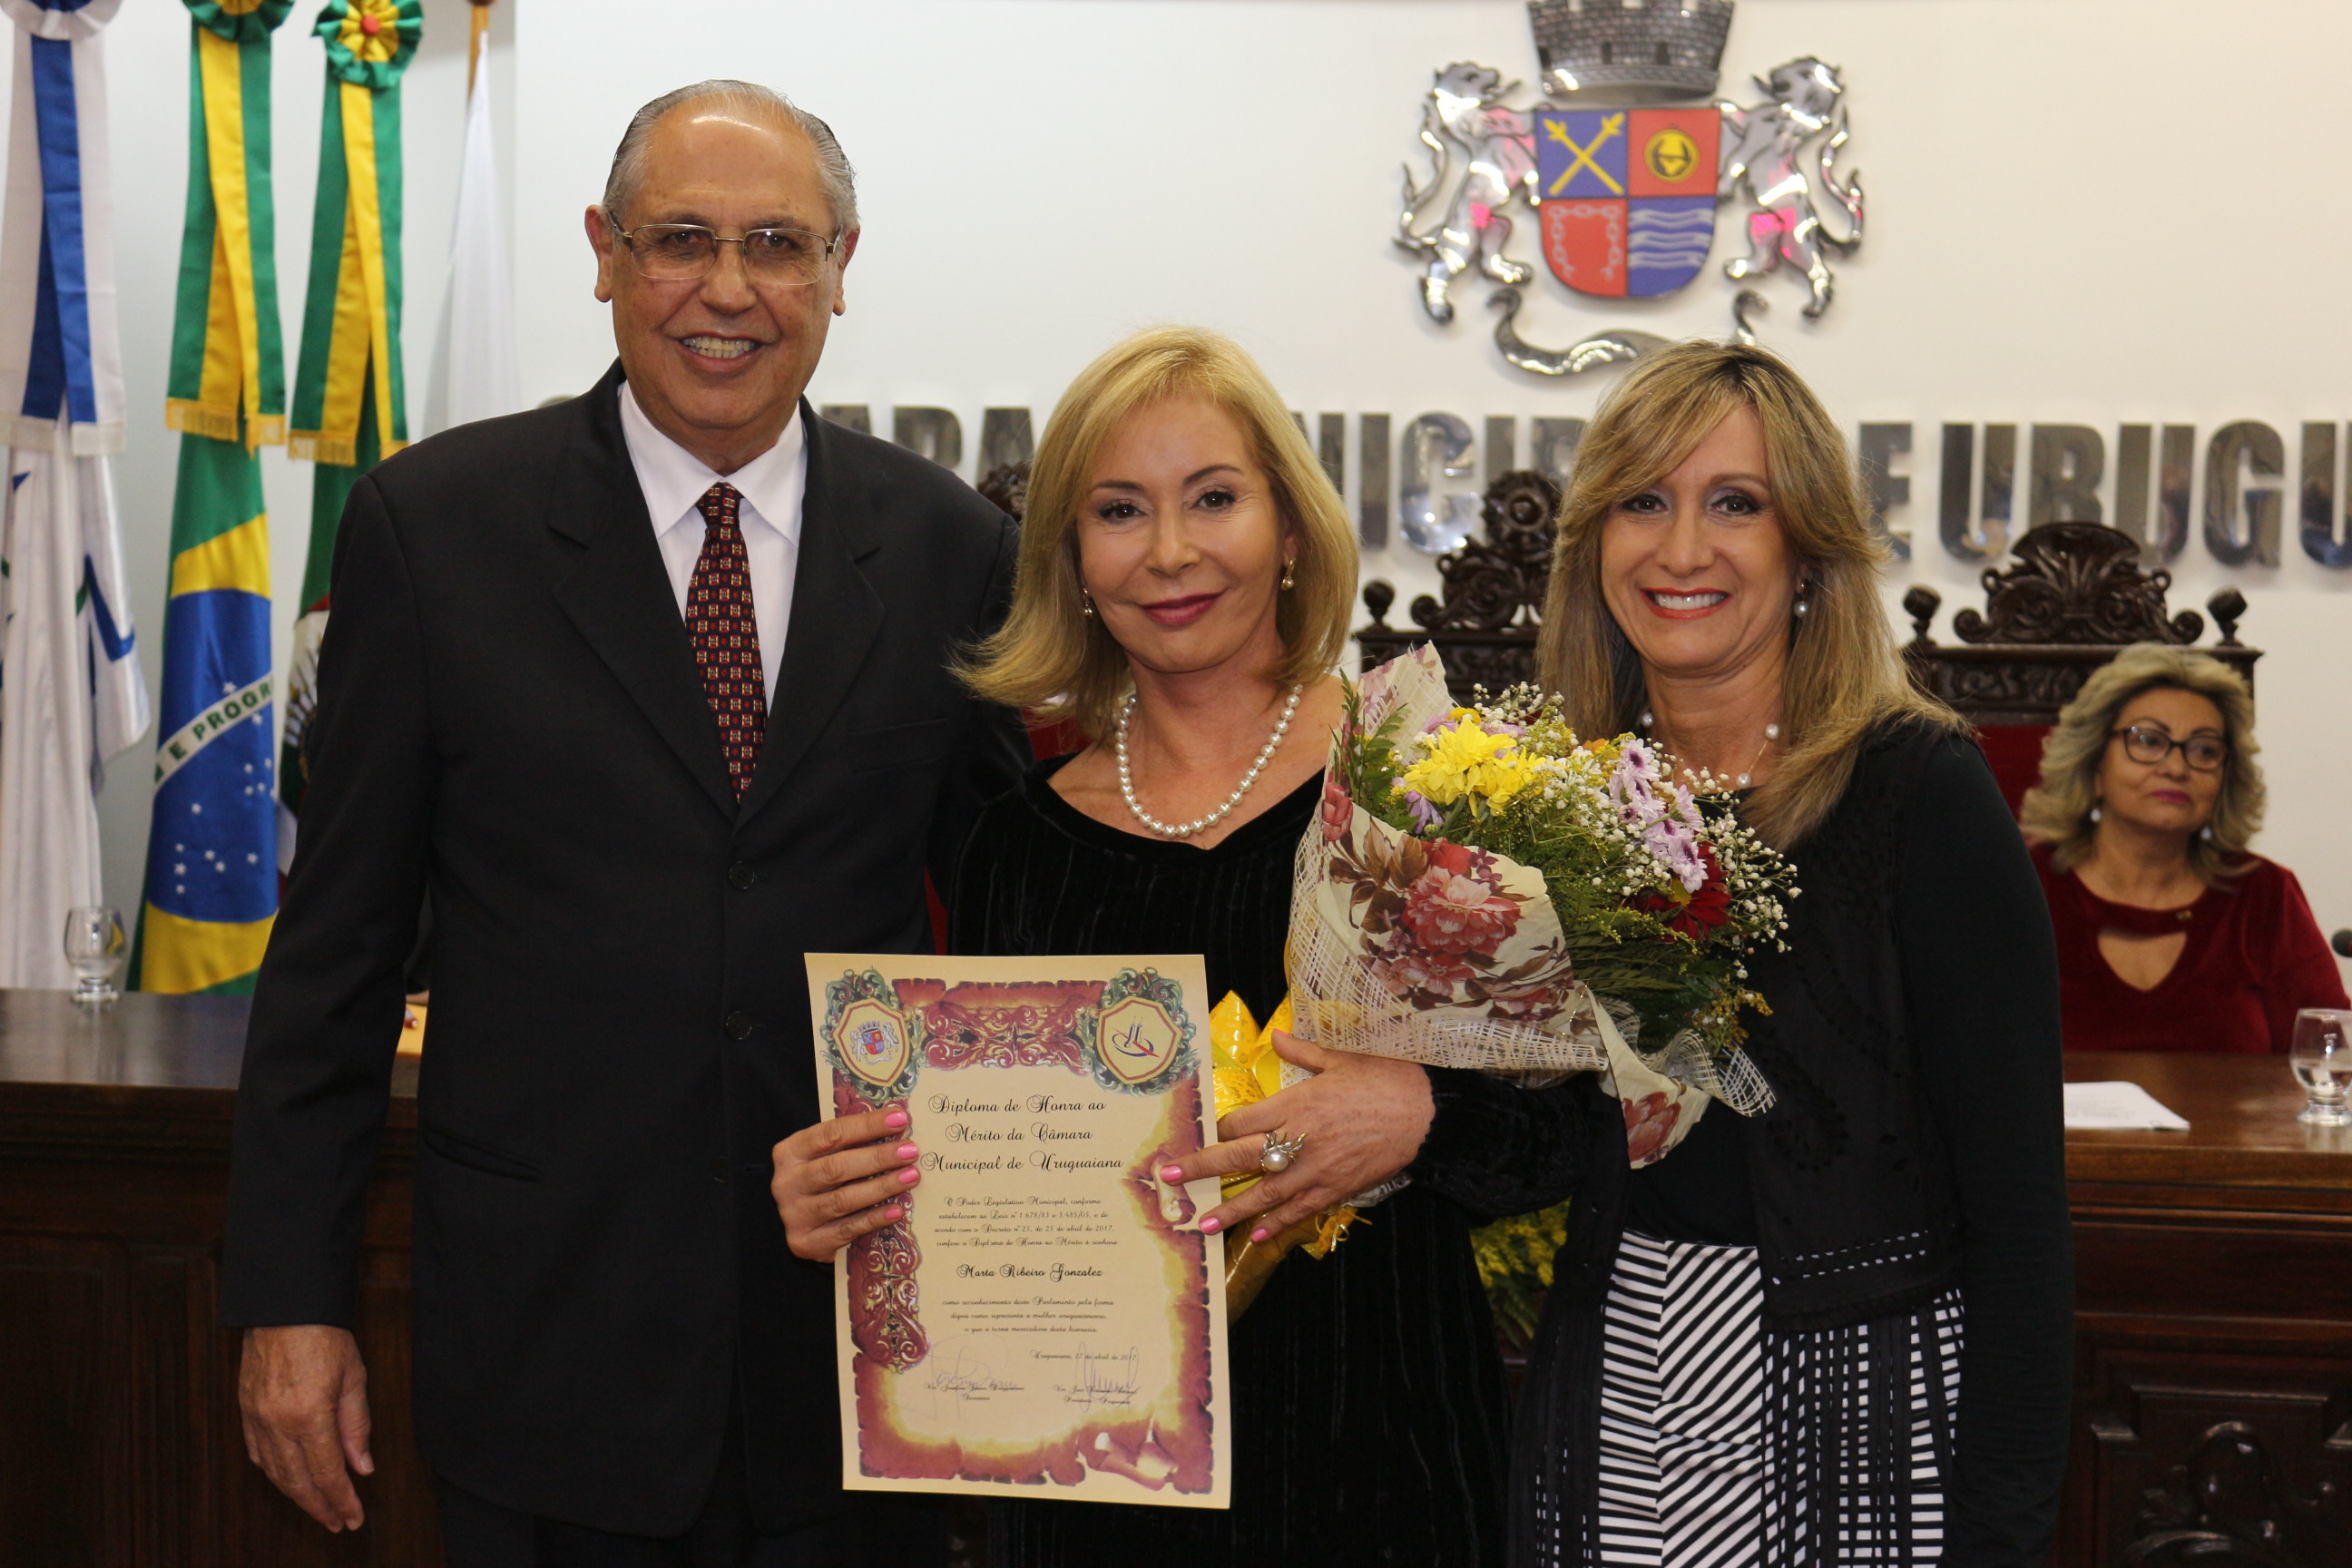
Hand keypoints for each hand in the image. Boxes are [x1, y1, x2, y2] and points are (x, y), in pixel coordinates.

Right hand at [238, 1325, 371, 1530]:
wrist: (285, 1306)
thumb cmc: (325, 1336)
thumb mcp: (354, 1378)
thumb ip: (357, 1426)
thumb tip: (362, 1468)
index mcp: (309, 1416)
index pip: (327, 1474)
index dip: (342, 1500)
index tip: (354, 1518)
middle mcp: (277, 1423)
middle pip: (297, 1482)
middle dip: (319, 1507)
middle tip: (338, 1523)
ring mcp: (256, 1418)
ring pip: (275, 1472)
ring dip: (296, 1495)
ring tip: (318, 1507)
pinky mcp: (245, 1410)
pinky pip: (257, 1453)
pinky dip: (274, 1472)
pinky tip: (288, 1478)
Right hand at [771, 1104, 920, 1261]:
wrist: (796, 1223)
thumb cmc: (819, 1181)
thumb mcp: (824, 1155)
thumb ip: (851, 1142)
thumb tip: (897, 1124)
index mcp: (790, 1152)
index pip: (831, 1134)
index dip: (867, 1125)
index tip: (900, 1118)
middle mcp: (787, 1183)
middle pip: (836, 1167)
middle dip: (878, 1157)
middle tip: (910, 1151)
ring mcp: (794, 1215)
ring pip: (843, 1199)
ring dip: (881, 1187)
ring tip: (911, 1176)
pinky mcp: (805, 1242)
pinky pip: (847, 1229)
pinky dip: (874, 1218)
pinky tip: (897, 1210)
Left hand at [1160, 1033, 1432, 1240]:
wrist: (1425, 1115)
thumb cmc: (1384, 1081)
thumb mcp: (1340, 1059)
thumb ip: (1302, 1053)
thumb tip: (1277, 1036)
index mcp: (1294, 1104)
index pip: (1240, 1121)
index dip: (1218, 1129)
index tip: (1201, 1134)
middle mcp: (1297, 1139)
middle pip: (1238, 1156)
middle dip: (1201, 1168)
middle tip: (1169, 1178)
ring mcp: (1314, 1169)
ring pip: (1262, 1193)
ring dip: (1229, 1210)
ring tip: (1201, 1225)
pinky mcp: (1334, 1189)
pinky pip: (1296, 1211)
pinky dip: (1274, 1225)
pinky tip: (1254, 1236)